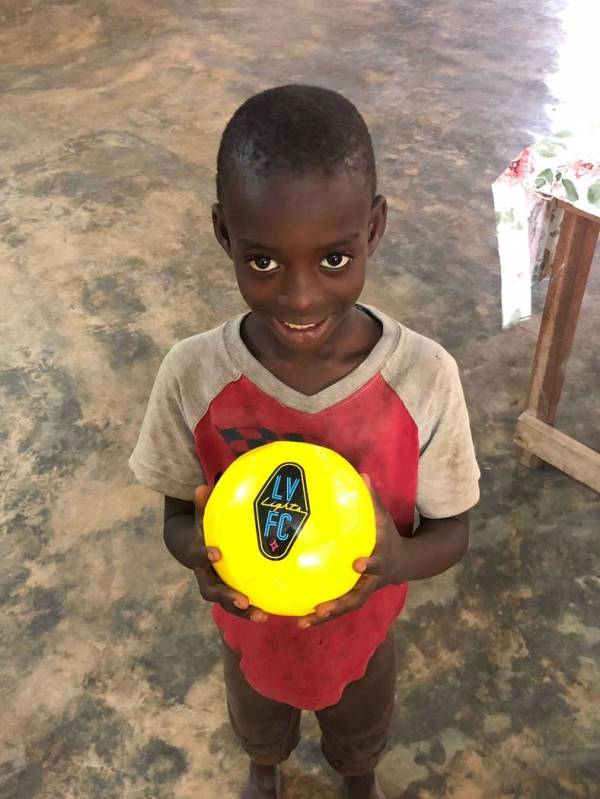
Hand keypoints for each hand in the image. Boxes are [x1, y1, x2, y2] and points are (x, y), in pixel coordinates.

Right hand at [192, 485, 267, 623]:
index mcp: (197, 556)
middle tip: (244, 601)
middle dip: (227, 597)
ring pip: (228, 604)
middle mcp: (205, 576)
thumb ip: (203, 504)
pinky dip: (255, 609)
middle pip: (212, 591)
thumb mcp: (200, 516)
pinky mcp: (229, 593)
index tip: (217, 554)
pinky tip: (276, 611)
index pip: (198, 557)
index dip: (205, 556)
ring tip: (263, 617)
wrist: (188, 547)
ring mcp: (217, 587)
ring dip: (244, 612)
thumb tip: (202, 485)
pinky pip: (241, 604)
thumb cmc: (201, 527)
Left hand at [297, 473, 406, 628]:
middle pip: (358, 598)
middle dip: (340, 605)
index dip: (370, 565)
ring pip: (345, 607)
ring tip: (303, 621)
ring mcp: (363, 591)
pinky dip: (321, 614)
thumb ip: (372, 499)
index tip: (357, 564)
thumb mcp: (384, 517)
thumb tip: (363, 473)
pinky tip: (300, 617)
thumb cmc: (388, 535)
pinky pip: (338, 606)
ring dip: (326, 616)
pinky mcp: (353, 596)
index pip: (377, 563)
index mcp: (381, 559)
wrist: (405, 562)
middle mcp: (372, 581)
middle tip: (321, 609)